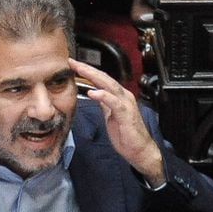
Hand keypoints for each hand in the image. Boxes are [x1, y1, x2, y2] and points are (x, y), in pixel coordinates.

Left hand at [69, 59, 163, 184]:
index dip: (88, 71)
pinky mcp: (127, 114)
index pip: (101, 80)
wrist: (139, 150)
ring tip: (80, 70)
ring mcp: (126, 104)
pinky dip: (104, 96)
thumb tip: (95, 94)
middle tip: (73, 62)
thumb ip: (105, 104)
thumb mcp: (110, 116)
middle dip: (88, 69)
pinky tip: (93, 92)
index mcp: (119, 96)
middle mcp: (123, 96)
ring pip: (109, 85)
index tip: (73, 65)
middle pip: (104, 78)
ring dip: (94, 76)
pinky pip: (114, 103)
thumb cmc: (126, 134)